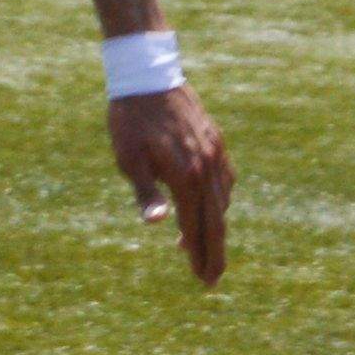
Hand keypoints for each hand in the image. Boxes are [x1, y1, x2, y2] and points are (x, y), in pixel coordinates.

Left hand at [112, 83, 232, 283]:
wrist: (148, 75)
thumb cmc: (130, 121)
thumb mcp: (129, 159)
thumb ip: (146, 193)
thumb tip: (157, 225)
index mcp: (185, 175)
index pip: (196, 226)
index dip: (199, 254)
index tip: (201, 279)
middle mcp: (207, 167)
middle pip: (216, 219)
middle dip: (215, 252)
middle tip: (211, 279)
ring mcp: (215, 153)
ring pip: (221, 200)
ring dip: (215, 227)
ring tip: (204, 250)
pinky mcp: (216, 141)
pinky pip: (225, 179)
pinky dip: (220, 200)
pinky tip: (212, 208)